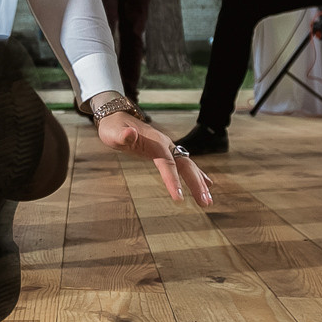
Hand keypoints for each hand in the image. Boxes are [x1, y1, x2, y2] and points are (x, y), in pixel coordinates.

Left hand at [94, 105, 213, 205]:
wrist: (118, 118)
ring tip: (208, 201)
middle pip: (185, 165)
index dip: (173, 180)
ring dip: (199, 183)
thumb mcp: (113, 133)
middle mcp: (166, 145)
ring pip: (188, 166)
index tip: (179, 198)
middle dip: (196, 184)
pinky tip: (207, 184)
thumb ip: (122, 135)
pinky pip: (185, 165)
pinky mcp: (167, 152)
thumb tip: (129, 133)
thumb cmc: (114, 128)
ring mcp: (168, 148)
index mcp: (155, 143)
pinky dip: (197, 175)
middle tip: (206, 202)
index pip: (167, 163)